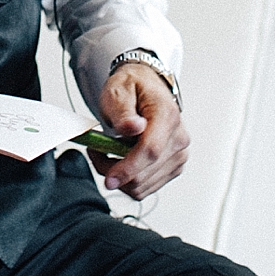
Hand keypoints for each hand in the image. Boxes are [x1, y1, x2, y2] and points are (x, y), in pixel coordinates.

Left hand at [91, 63, 189, 201]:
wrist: (146, 88)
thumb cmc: (133, 87)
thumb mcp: (118, 90)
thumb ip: (123, 111)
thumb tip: (132, 127)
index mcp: (167, 115)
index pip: (151, 150)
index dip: (128, 168)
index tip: (109, 179)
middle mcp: (178, 138)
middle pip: (145, 173)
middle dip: (113, 170)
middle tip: (96, 149)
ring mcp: (178, 155)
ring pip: (143, 185)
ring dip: (119, 176)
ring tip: (107, 152)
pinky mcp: (173, 168)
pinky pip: (145, 188)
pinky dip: (128, 180)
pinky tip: (120, 161)